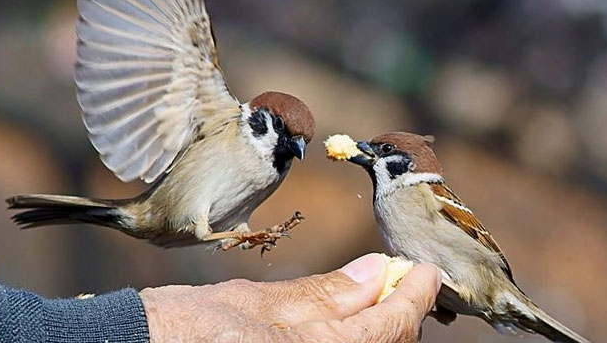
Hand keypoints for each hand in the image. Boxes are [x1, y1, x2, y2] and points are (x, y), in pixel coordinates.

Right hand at [139, 254, 440, 341]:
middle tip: (401, 281)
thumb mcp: (250, 301)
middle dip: (401, 316)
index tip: (425, 270)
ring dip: (382, 330)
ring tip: (376, 298)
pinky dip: (354, 340)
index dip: (414, 296)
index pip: (389, 328)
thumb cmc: (181, 327)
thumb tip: (376, 272)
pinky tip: (343, 321)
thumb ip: (322, 294)